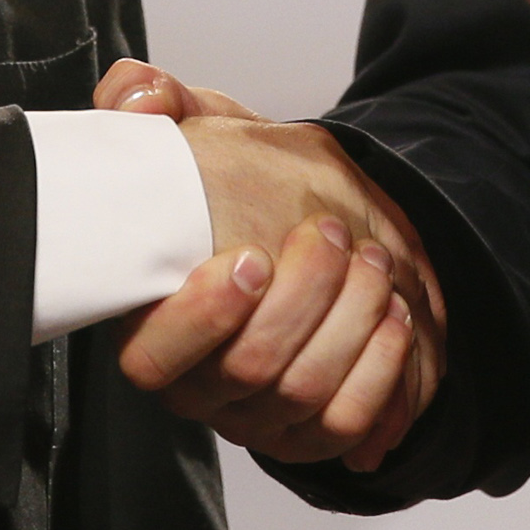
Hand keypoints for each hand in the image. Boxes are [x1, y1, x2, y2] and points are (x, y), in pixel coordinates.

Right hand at [97, 59, 442, 470]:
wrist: (320, 238)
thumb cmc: (246, 193)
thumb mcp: (204, 136)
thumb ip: (161, 105)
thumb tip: (137, 98)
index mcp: (152, 325)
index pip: (151, 357)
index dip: (202, 317)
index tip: (252, 258)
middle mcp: (200, 384)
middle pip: (246, 369)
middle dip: (304, 297)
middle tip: (332, 235)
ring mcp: (256, 415)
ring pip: (303, 394)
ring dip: (350, 323)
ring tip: (371, 262)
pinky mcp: (309, 431)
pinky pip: (347, 421)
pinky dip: (379, 369)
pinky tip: (391, 314)